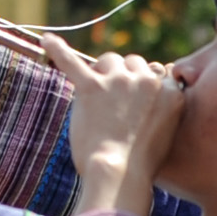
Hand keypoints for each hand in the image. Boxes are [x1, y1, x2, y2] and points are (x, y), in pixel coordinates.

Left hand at [42, 34, 180, 215]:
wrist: (120, 174)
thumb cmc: (140, 164)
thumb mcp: (164, 131)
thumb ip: (158, 108)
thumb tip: (140, 97)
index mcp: (171, 93)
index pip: (156, 73)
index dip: (143, 87)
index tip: (136, 102)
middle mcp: (148, 81)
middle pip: (133, 62)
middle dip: (123, 77)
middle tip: (113, 103)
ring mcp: (119, 81)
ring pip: (110, 59)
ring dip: (102, 71)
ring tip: (95, 93)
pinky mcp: (92, 87)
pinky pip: (71, 60)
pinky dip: (57, 49)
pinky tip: (46, 41)